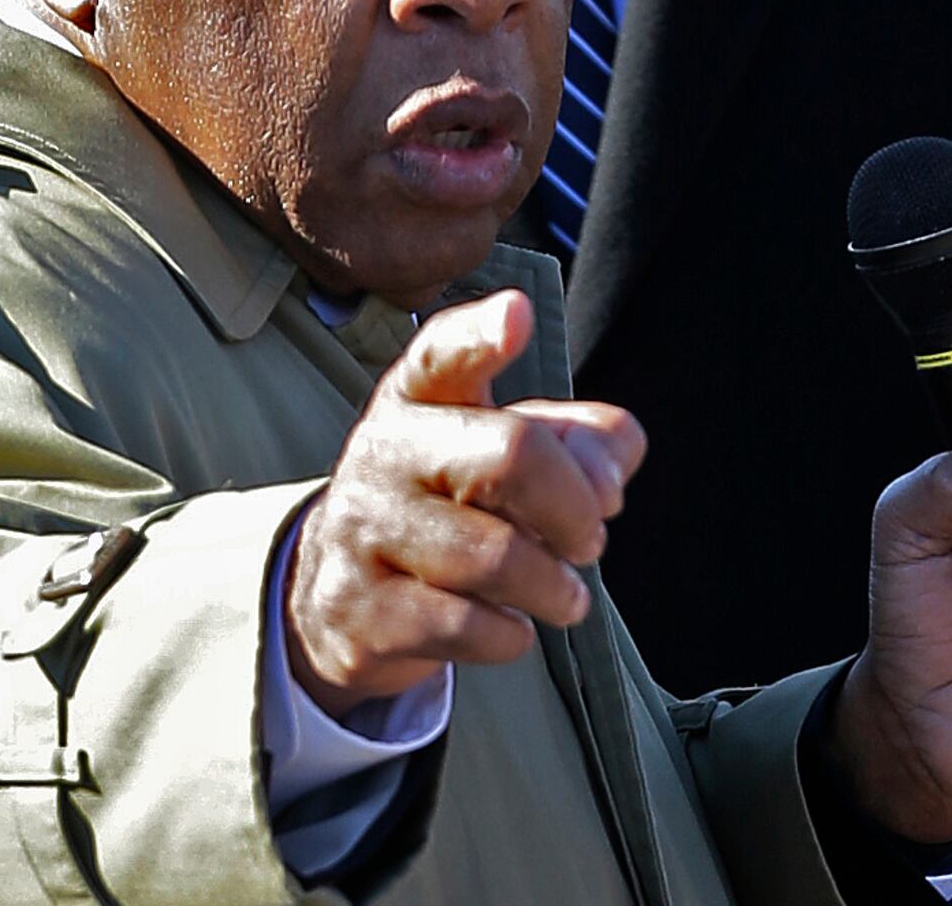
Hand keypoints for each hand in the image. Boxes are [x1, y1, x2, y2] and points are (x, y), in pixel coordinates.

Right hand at [283, 290, 646, 711]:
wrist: (338, 595)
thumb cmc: (445, 507)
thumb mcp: (499, 458)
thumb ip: (574, 442)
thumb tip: (613, 469)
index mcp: (419, 399)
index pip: (444, 355)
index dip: (482, 335)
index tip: (517, 316)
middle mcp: (384, 453)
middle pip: (508, 457)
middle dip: (574, 507)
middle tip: (592, 541)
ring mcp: (364, 532)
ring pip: (495, 556)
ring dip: (553, 586)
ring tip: (566, 596)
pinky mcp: (361, 610)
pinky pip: (465, 625)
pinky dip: (510, 635)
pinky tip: (510, 628)